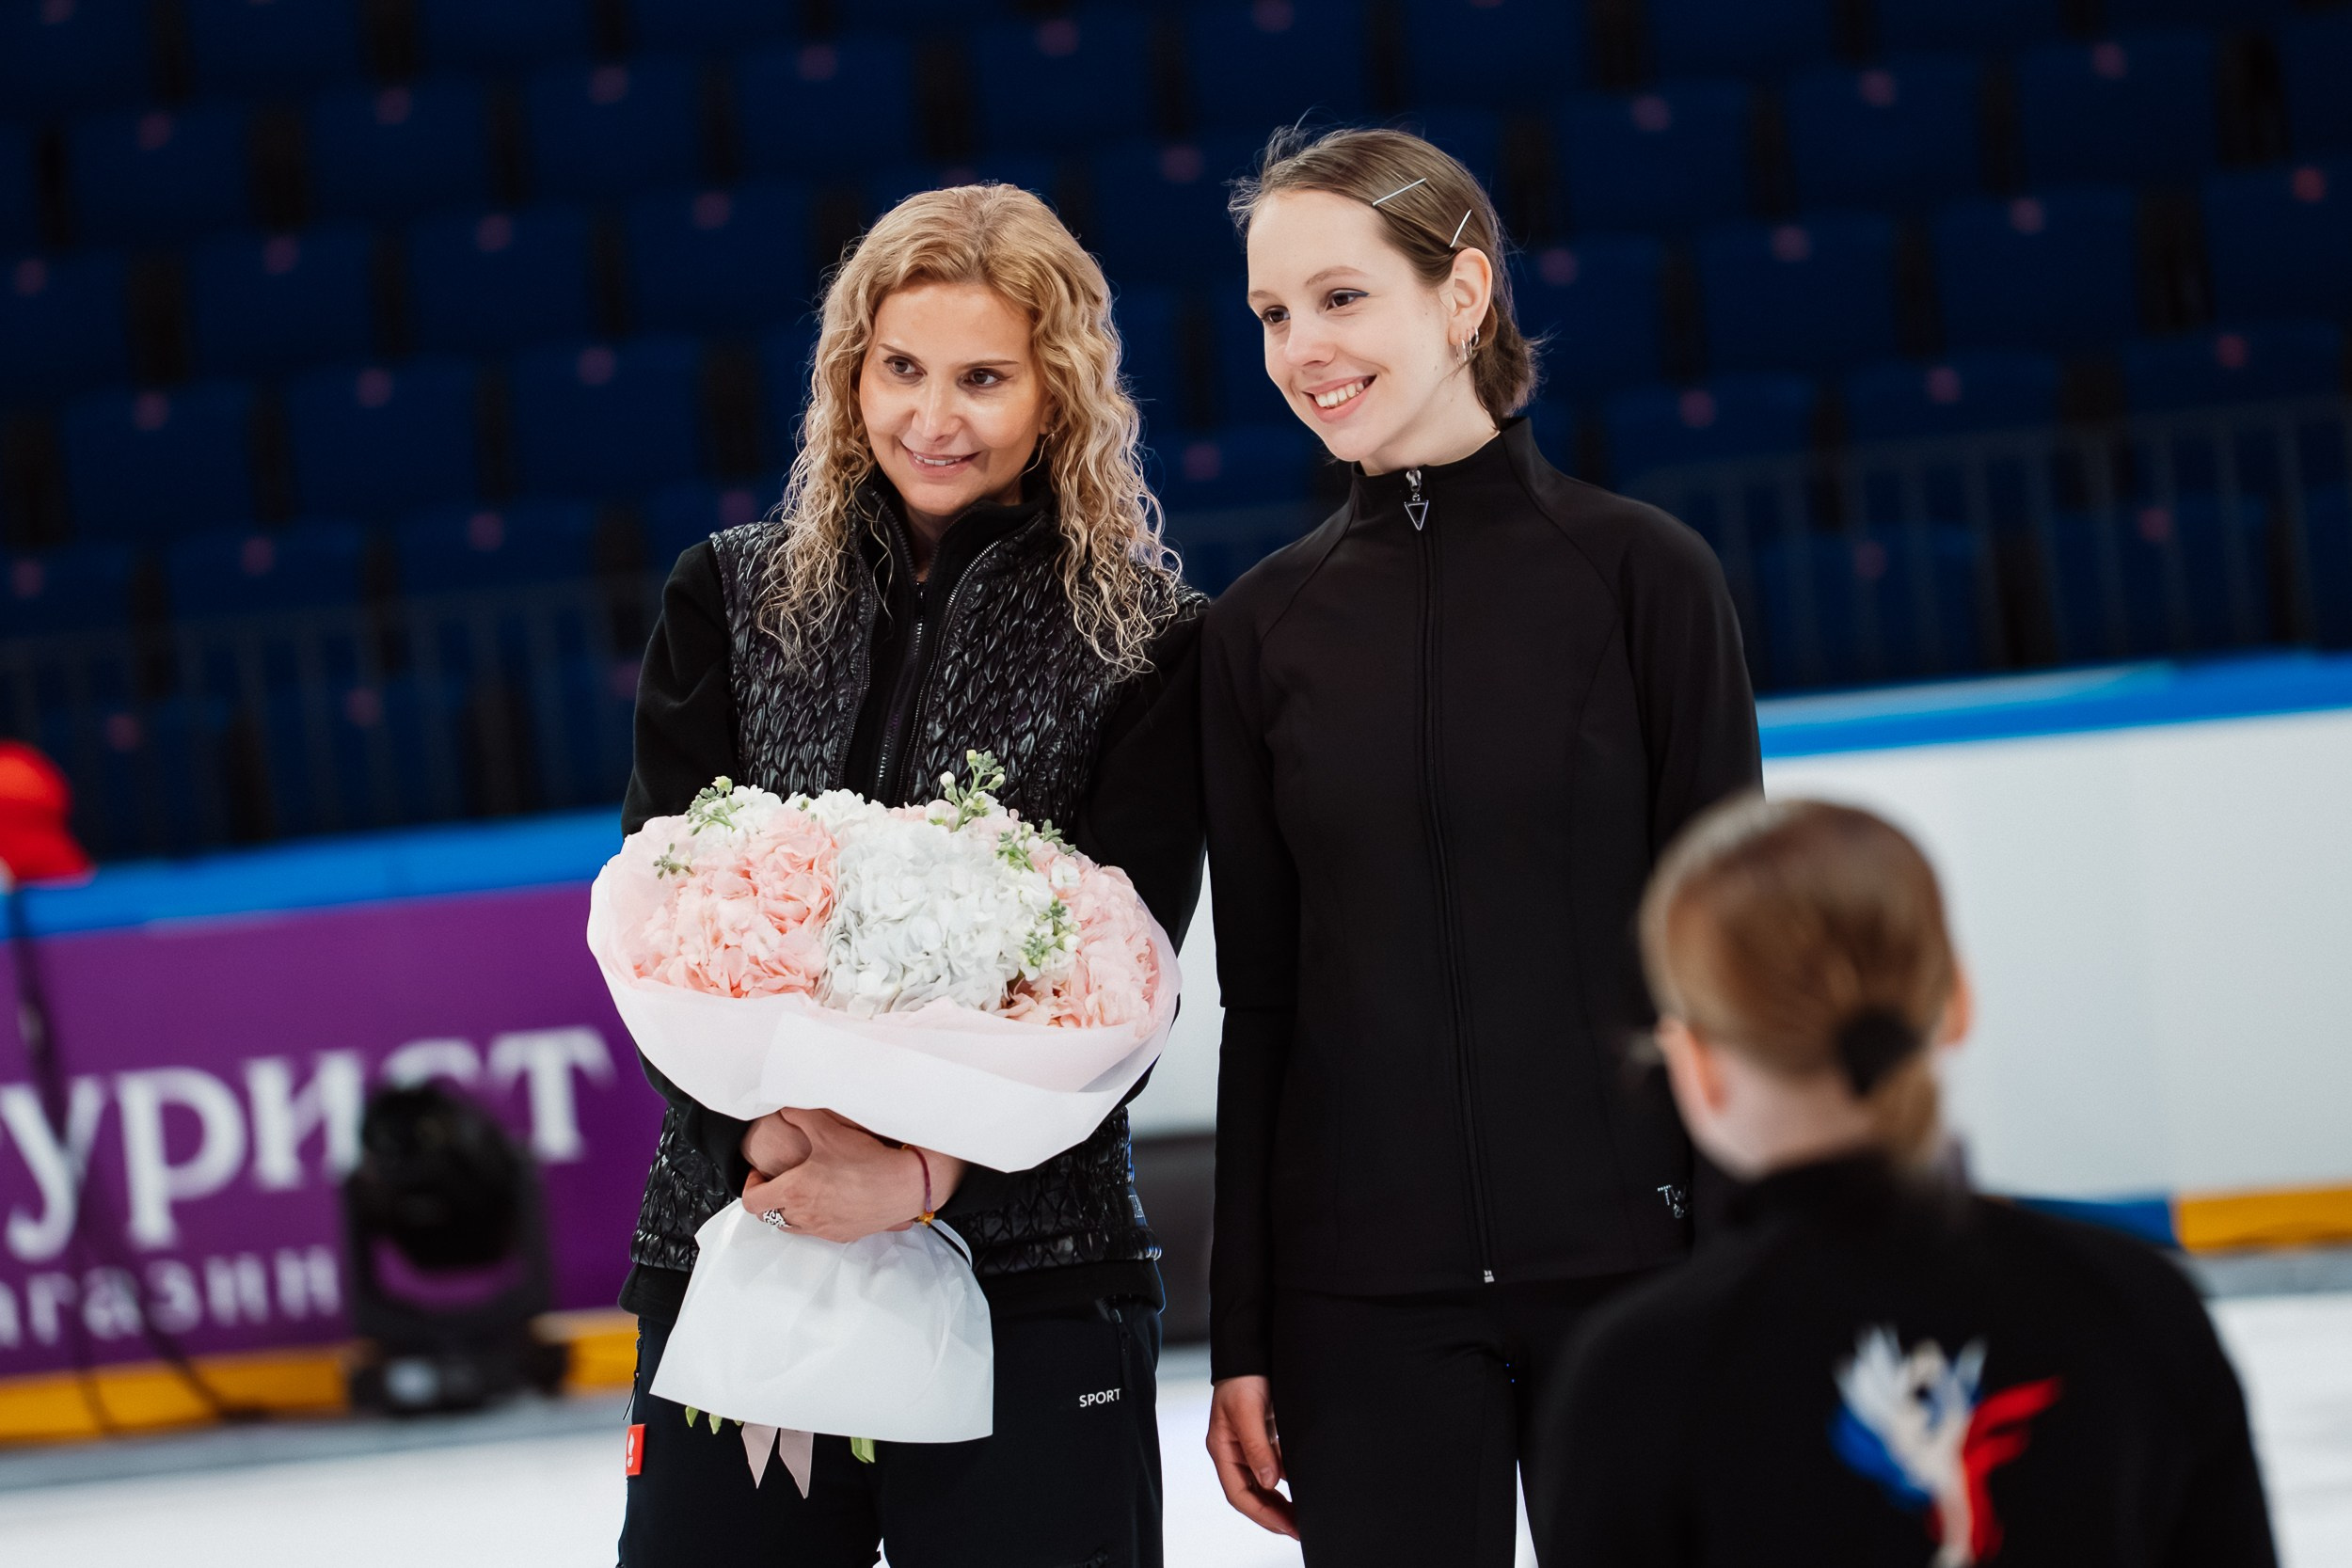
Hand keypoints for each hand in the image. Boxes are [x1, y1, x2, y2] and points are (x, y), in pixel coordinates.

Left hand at [741, 1109, 963, 1243]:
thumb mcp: (827, 1128)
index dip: (750, 1186)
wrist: (902, 1185)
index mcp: (793, 1192)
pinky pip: (817, 1232)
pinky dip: (814, 1218)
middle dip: (769, 1198)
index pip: (752, 1202)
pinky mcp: (842, 1235)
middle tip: (781, 1180)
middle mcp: (804, 1216)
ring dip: (789, 1211)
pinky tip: (830, 1199)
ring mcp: (823, 1229)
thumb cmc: (865, 1160)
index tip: (761, 1173)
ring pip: (792, 1227)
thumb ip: (800, 1115)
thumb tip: (785, 1107)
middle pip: (769, 1217)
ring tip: (804, 1190)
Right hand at [1207, 1375, 1296, 1537]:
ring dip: (1282, 1501)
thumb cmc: (1242, 1378)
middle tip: (1299, 1529)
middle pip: (1252, 1494)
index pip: (1239, 1494)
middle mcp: (1233, 1452)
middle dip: (1274, 1514)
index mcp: (1222, 1449)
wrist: (1251, 1350)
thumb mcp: (1248, 1411)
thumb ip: (1258, 1447)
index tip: (1286, 1526)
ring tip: (1303, 1515)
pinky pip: (1274, 1467)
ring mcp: (1248, 1446)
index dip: (1262, 1514)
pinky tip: (1303, 1486)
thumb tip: (1270, 1482)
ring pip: (1264, 1484)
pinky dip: (1288, 1480)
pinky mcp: (1263, 1437)